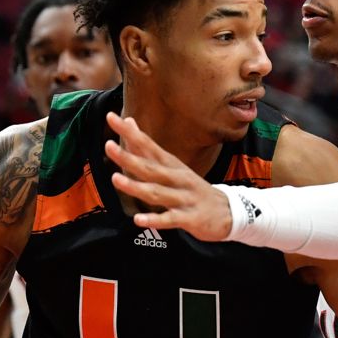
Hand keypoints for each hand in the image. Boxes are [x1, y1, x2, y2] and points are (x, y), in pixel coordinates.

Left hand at [103, 112, 233, 240]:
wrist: (229, 211)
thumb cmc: (192, 188)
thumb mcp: (173, 166)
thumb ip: (148, 148)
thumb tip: (129, 122)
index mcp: (172, 165)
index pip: (148, 145)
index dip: (130, 133)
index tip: (111, 118)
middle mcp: (177, 178)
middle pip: (150, 167)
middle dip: (129, 157)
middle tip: (108, 146)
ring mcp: (184, 198)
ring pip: (158, 192)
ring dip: (136, 186)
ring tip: (115, 179)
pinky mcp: (190, 218)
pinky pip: (170, 219)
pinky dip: (155, 219)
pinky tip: (138, 220)